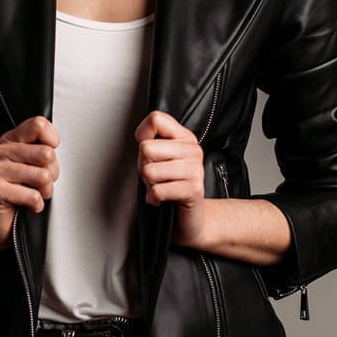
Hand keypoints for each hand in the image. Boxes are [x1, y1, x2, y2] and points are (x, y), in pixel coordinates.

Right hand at [0, 115, 59, 249]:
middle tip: (40, 181)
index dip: (52, 141)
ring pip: (43, 176)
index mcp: (12, 139)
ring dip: (45, 191)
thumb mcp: (36, 163)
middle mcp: (1, 151)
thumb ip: (45, 147)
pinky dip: (36, 205)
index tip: (48, 156)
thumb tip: (53, 144)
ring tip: (34, 193)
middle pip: (47, 153)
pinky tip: (27, 205)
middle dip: (52, 173)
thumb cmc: (22, 190)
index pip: (39, 124)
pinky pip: (34, 196)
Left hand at [135, 111, 206, 247]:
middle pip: (146, 147)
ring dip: (149, 184)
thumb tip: (141, 136)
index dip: (142, 134)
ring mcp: (195, 169)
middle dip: (143, 166)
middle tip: (155, 175)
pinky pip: (158, 190)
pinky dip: (154, 198)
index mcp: (184, 137)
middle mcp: (192, 150)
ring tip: (160, 186)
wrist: (192, 218)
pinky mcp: (193, 189)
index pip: (156, 118)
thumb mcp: (162, 158)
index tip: (147, 149)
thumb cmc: (171, 185)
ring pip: (149, 171)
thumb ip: (153, 141)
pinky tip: (162, 199)